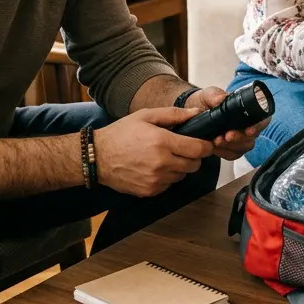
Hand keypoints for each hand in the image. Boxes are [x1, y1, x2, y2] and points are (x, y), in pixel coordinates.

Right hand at [93, 107, 213, 196]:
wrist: (97, 157)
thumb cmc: (120, 134)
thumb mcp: (146, 116)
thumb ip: (173, 114)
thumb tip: (195, 113)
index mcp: (162, 142)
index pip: (199, 149)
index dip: (206, 146)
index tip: (205, 144)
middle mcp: (161, 163)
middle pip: (194, 165)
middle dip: (193, 156)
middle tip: (183, 149)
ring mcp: (155, 179)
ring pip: (182, 175)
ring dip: (180, 167)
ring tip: (165, 157)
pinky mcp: (150, 190)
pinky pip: (169, 185)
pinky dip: (167, 177)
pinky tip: (155, 167)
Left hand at [185, 85, 263, 160]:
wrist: (192, 113)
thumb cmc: (206, 102)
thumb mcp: (208, 94)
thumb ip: (214, 95)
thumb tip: (221, 99)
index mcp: (247, 111)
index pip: (262, 120)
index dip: (258, 127)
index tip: (248, 130)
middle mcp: (246, 126)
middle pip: (252, 137)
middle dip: (240, 139)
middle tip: (227, 136)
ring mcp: (239, 139)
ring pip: (243, 148)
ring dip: (230, 146)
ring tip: (216, 141)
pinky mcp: (230, 148)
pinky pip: (232, 155)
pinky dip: (223, 152)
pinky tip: (214, 147)